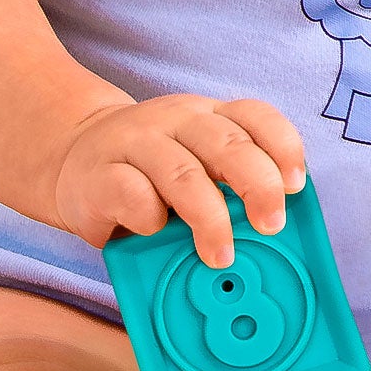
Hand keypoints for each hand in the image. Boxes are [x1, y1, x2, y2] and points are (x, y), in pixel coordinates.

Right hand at [49, 94, 306, 268]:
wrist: (75, 159)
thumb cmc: (151, 175)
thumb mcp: (197, 167)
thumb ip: (230, 188)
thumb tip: (271, 236)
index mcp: (209, 116)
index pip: (256, 116)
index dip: (283, 147)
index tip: (296, 185)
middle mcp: (177, 121)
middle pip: (227, 144)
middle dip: (257, 186)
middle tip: (270, 226)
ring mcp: (136, 143)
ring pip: (183, 172)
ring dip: (210, 218)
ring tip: (221, 255)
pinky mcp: (99, 175)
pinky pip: (133, 193)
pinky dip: (151, 217)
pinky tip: (155, 231)